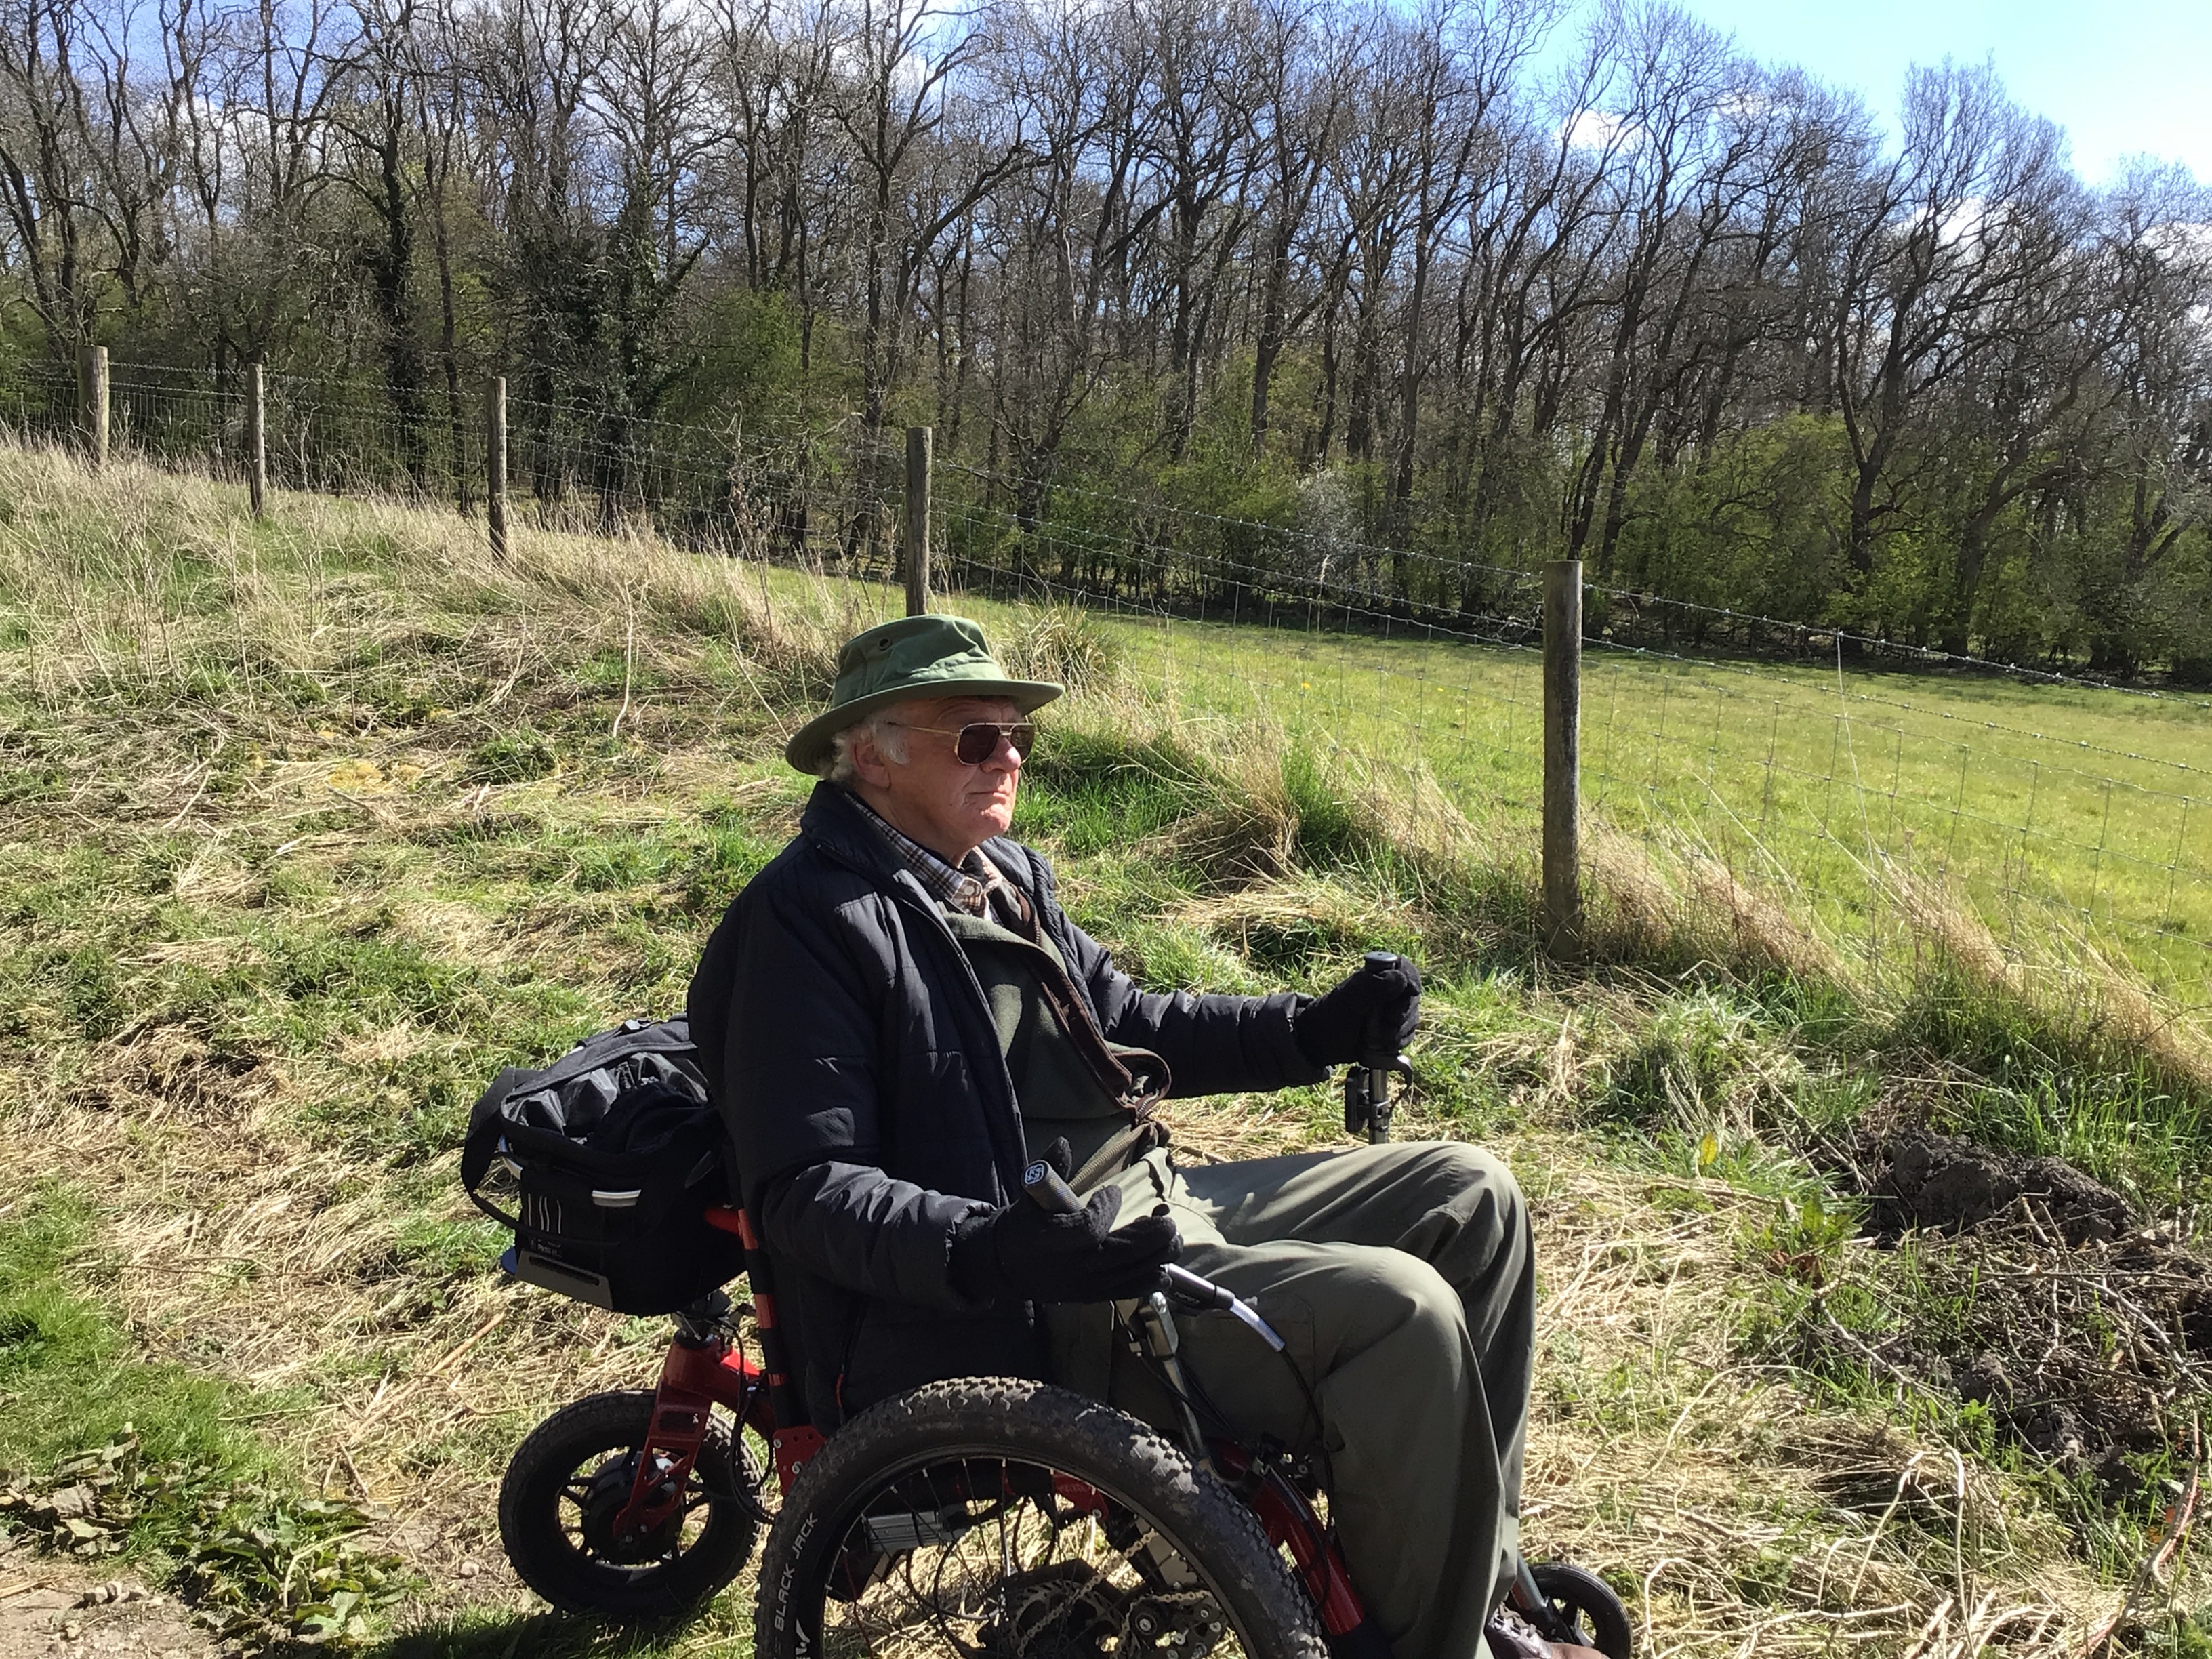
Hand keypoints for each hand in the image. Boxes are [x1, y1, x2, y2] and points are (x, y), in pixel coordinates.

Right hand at [950, 1140, 1180, 1305]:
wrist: (1007, 1266)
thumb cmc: (1023, 1225)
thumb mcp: (1029, 1193)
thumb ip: (1049, 1169)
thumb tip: (1063, 1142)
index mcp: (1054, 1239)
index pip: (1090, 1227)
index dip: (1107, 1209)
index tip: (1113, 1191)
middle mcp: (1074, 1266)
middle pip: (1123, 1253)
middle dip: (1151, 1235)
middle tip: (1167, 1219)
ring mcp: (1087, 1285)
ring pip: (1132, 1273)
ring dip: (1158, 1255)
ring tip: (1172, 1237)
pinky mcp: (1094, 1296)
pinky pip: (1128, 1291)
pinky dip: (1150, 1280)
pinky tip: (1165, 1269)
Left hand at [1293, 952, 1420, 1067]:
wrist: (1318, 1044)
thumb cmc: (1328, 1018)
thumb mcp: (1348, 1001)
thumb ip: (1372, 987)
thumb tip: (1400, 977)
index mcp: (1376, 976)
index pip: (1406, 970)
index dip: (1411, 982)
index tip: (1409, 995)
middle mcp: (1387, 991)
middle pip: (1412, 998)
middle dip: (1402, 1016)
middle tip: (1385, 1028)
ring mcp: (1391, 1010)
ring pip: (1412, 1018)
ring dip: (1399, 1032)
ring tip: (1376, 1040)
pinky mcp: (1392, 1029)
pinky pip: (1407, 1034)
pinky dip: (1398, 1042)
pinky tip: (1382, 1047)